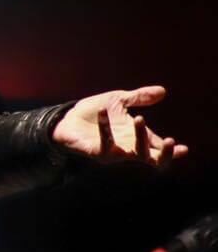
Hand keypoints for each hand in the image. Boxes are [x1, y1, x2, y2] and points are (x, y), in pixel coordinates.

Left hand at [51, 86, 188, 168]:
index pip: (158, 149)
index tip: (183, 148)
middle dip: (163, 154)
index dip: (172, 152)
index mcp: (136, 137)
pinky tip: (103, 111)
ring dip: (139, 137)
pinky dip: (104, 127)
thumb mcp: (119, 100)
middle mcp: (127, 148)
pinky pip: (104, 143)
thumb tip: (163, 91)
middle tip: (171, 141)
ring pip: (132, 154)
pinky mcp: (95, 151)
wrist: (67, 117)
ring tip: (140, 118)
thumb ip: (140, 97)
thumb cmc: (94, 112)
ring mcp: (112, 152)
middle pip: (151, 160)